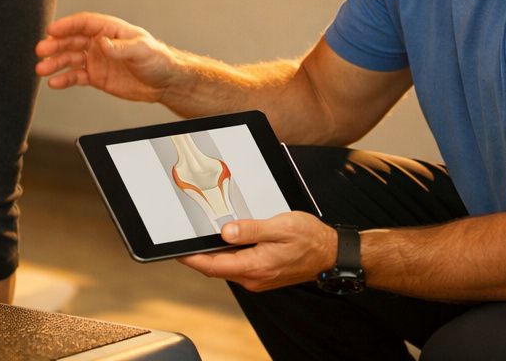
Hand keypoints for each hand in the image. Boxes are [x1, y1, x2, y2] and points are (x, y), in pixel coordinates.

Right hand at [34, 11, 176, 102]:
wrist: (164, 83)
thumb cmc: (158, 60)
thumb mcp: (142, 50)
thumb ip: (120, 47)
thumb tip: (102, 43)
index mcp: (110, 30)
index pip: (84, 23)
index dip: (67, 25)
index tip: (52, 30)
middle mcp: (100, 43)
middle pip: (72, 40)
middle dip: (55, 45)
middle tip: (41, 51)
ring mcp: (96, 59)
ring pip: (70, 58)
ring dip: (55, 63)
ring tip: (42, 69)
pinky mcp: (96, 77)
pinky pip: (75, 76)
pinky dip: (63, 79)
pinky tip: (54, 82)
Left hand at [177, 212, 336, 291]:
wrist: (329, 254)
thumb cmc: (309, 239)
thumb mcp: (280, 227)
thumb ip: (251, 230)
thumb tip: (225, 233)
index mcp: (255, 266)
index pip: (213, 266)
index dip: (192, 259)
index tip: (176, 250)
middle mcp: (253, 277)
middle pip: (216, 267)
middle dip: (199, 255)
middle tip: (185, 237)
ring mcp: (257, 278)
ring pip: (227, 266)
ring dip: (214, 253)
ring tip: (204, 235)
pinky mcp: (262, 274)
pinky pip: (238, 265)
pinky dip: (228, 254)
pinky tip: (228, 240)